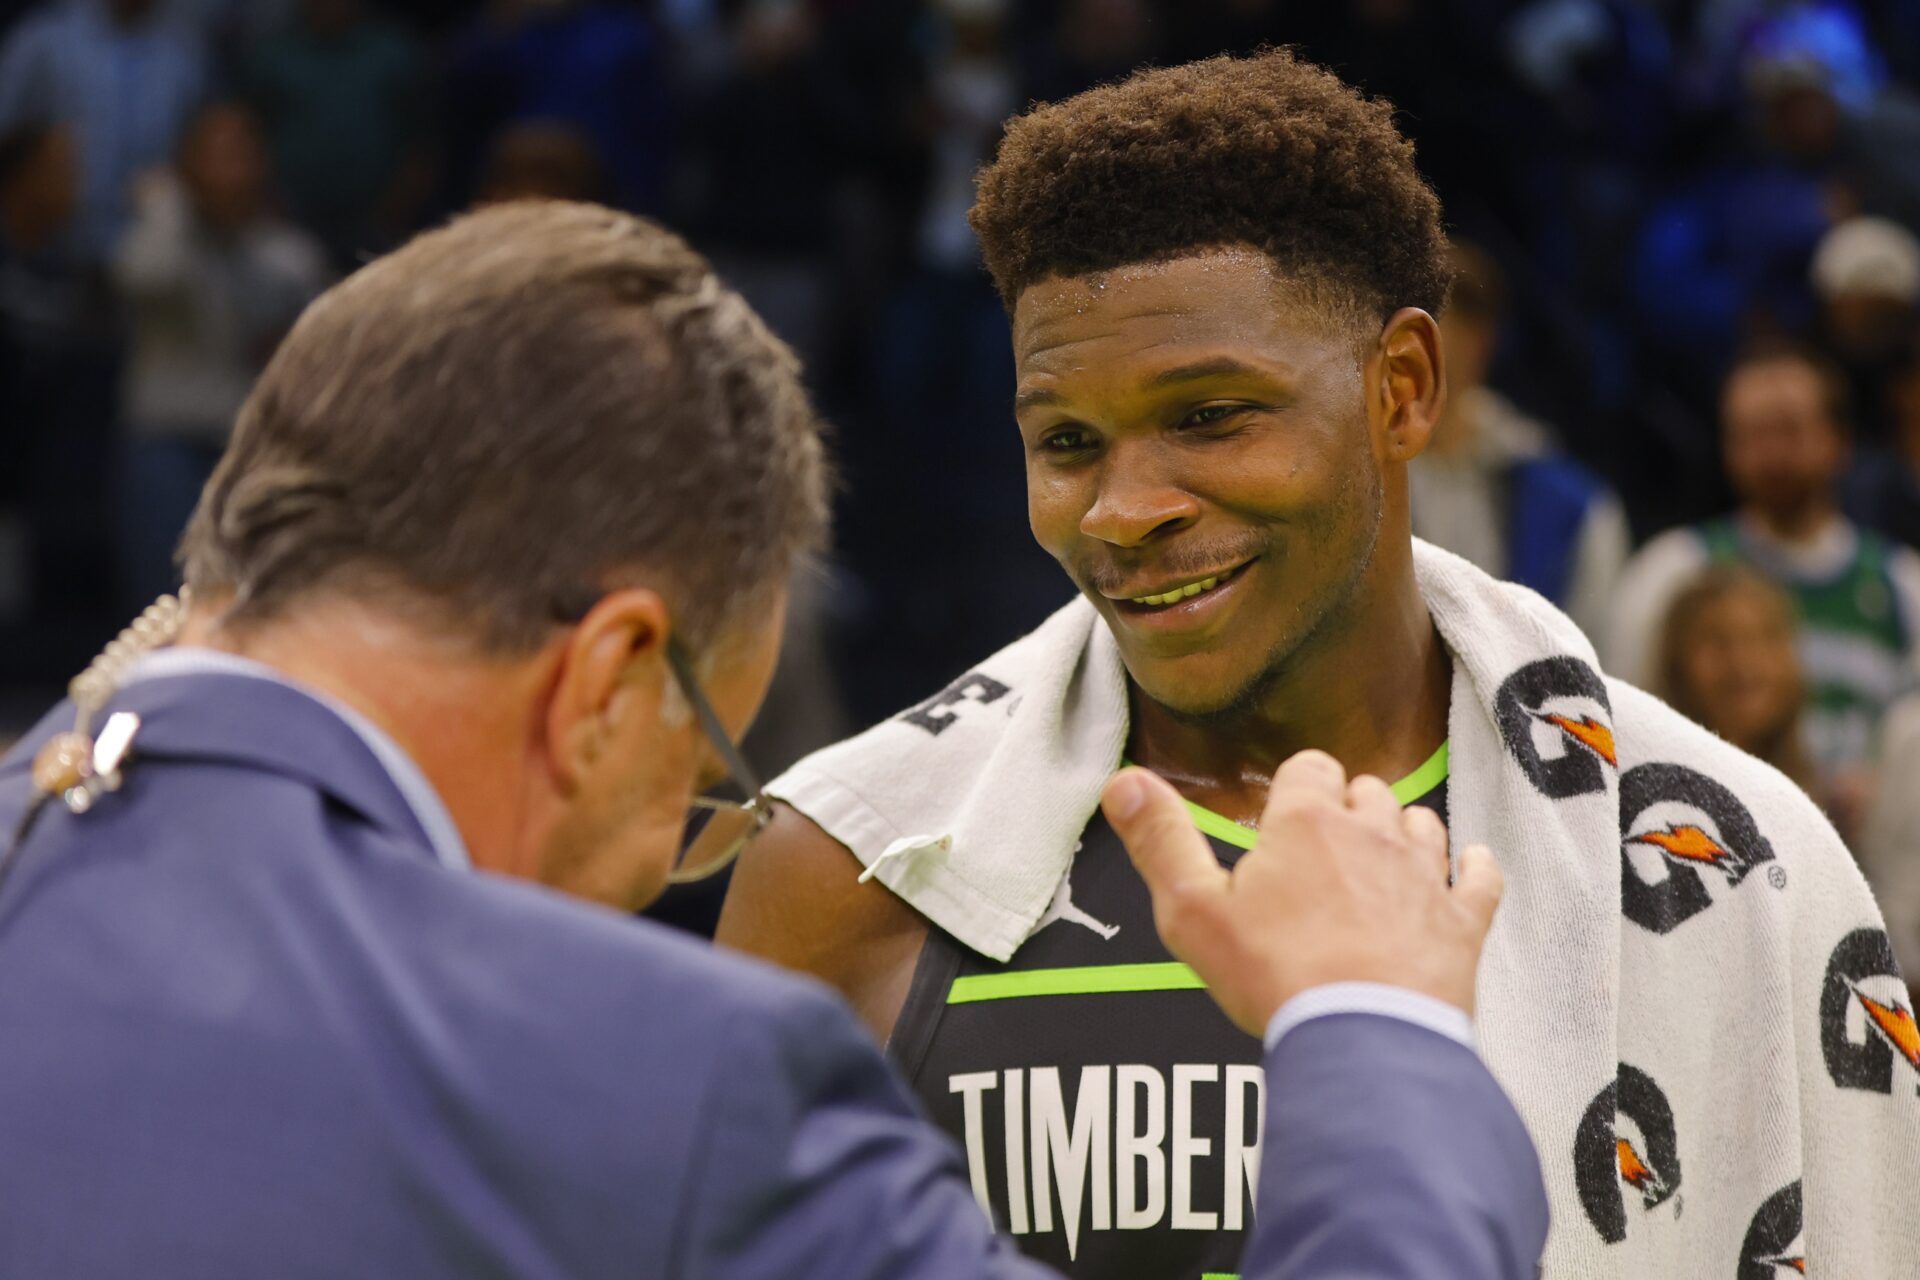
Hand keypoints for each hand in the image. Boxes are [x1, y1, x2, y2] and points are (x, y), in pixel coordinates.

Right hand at [1100, 749, 1502, 1037]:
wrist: (1364, 1040)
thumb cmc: (1275, 975)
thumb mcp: (1192, 910)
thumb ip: (1160, 840)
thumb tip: (1123, 780)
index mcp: (1307, 822)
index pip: (1308, 768)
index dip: (1294, 788)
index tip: (1280, 818)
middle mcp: (1373, 833)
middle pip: (1366, 791)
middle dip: (1345, 809)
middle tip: (1320, 849)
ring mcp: (1425, 875)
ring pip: (1421, 823)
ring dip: (1401, 833)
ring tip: (1379, 859)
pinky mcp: (1462, 921)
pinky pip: (1480, 877)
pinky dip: (1472, 870)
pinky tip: (1467, 870)